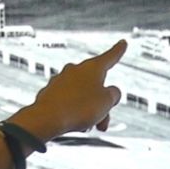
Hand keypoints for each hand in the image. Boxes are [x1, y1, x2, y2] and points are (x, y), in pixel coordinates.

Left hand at [9, 40, 126, 139]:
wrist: (48, 118)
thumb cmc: (77, 108)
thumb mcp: (107, 102)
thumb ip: (113, 94)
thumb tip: (111, 93)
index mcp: (92, 68)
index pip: (110, 57)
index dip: (118, 51)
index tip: (122, 43)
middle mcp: (75, 70)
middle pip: (95, 85)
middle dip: (101, 103)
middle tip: (104, 119)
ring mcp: (60, 81)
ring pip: (82, 96)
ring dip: (88, 110)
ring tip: (88, 125)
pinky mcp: (49, 93)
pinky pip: (67, 102)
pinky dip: (73, 112)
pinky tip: (73, 123)